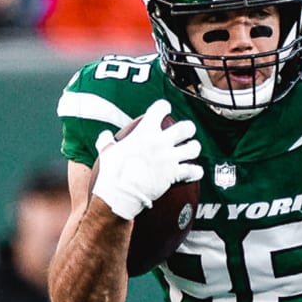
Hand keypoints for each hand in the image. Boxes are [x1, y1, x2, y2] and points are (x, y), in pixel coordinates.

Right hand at [92, 100, 202, 219]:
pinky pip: (194, 171)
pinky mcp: (174, 175)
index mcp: (145, 131)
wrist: (120, 194)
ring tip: (190, 150)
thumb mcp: (105, 152)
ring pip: (194, 148)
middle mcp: (161, 142)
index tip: (164, 110)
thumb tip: (105, 136)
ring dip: (193, 148)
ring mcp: (169, 158)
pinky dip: (195, 172)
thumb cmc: (111, 173)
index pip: (160, 108)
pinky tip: (193, 172)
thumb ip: (106, 141)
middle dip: (188, 129)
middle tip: (184, 133)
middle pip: (186, 128)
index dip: (164, 107)